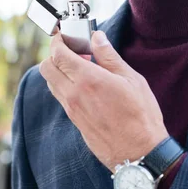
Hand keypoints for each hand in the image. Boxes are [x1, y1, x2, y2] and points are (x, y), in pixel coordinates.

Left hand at [39, 30, 168, 170]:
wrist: (139, 153)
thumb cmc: (141, 116)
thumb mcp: (131, 79)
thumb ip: (109, 56)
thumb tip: (97, 38)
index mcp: (88, 79)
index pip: (58, 54)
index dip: (57, 41)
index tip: (64, 35)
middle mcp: (74, 94)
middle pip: (46, 68)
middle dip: (54, 55)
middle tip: (73, 51)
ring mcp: (72, 110)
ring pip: (52, 83)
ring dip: (59, 71)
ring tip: (82, 68)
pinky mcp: (75, 122)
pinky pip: (61, 98)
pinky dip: (66, 86)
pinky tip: (86, 86)